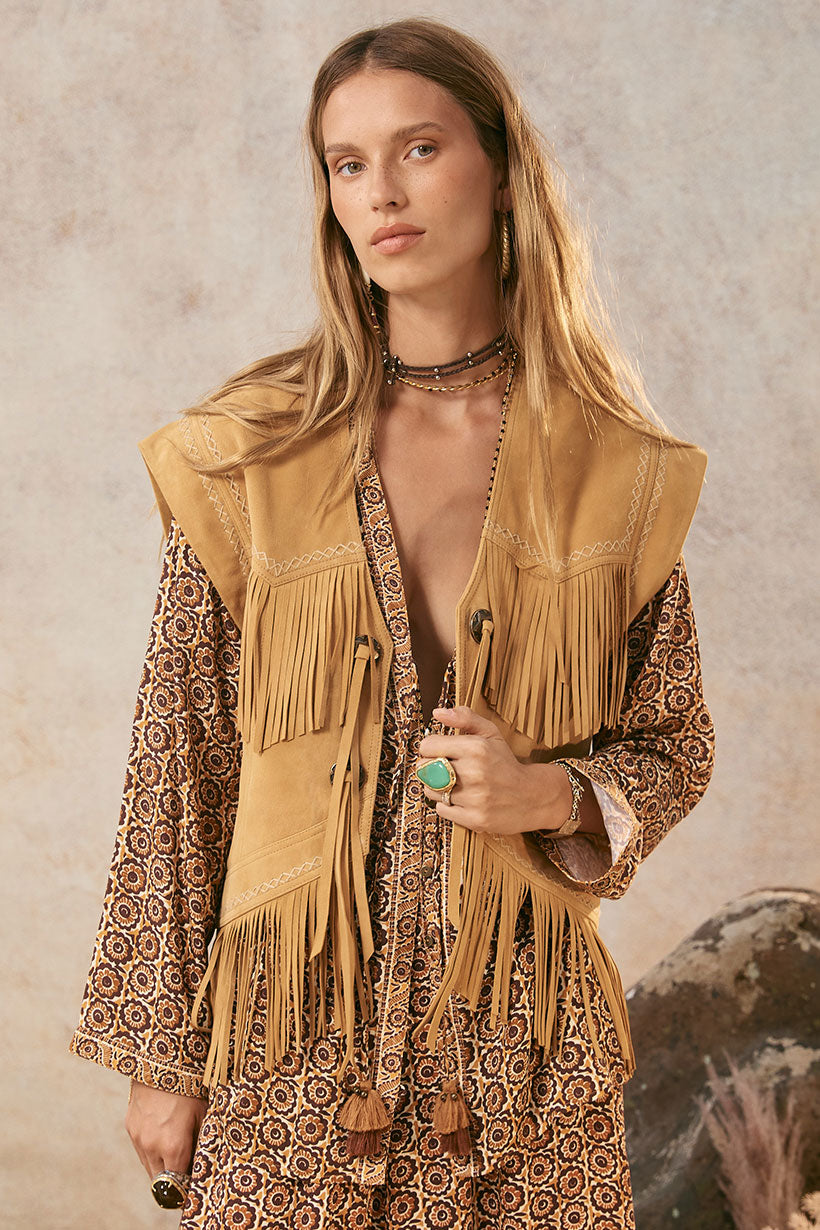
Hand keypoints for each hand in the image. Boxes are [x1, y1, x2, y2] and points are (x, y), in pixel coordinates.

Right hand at [125, 1080, 206, 1181]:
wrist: (161, 1060)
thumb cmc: (189, 1085)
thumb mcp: (203, 1113)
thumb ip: (201, 1142)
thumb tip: (203, 1162)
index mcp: (174, 1146)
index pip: (177, 1185)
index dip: (184, 1188)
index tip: (191, 1185)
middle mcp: (152, 1147)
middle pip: (160, 1181)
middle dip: (172, 1180)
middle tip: (184, 1170)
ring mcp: (138, 1138)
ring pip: (149, 1166)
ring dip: (160, 1165)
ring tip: (174, 1148)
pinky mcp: (130, 1127)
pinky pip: (141, 1149)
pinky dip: (151, 1149)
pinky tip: (162, 1133)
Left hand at [417, 705, 572, 835]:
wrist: (532, 796)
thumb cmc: (505, 763)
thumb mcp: (490, 734)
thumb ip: (465, 718)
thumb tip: (438, 712)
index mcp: (475, 748)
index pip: (427, 746)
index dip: (430, 748)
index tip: (439, 751)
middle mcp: (474, 772)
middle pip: (424, 769)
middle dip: (430, 767)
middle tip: (445, 768)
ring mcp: (474, 798)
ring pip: (430, 790)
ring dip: (438, 787)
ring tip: (456, 784)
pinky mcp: (475, 819)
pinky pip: (441, 810)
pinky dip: (448, 805)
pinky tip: (463, 799)